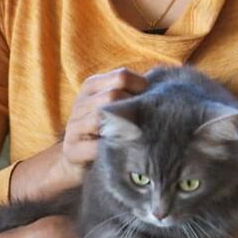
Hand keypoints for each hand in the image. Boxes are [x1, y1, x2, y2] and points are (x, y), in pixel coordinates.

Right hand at [8, 67, 148, 201]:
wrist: (79, 161)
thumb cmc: (108, 130)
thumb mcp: (117, 106)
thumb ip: (134, 93)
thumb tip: (165, 83)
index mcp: (92, 86)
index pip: (122, 76)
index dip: (142, 87)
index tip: (150, 101)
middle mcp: (80, 102)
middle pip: (113, 96)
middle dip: (134, 109)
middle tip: (146, 122)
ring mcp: (73, 126)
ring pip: (102, 118)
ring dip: (125, 128)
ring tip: (137, 136)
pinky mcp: (72, 149)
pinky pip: (96, 145)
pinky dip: (113, 148)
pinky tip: (125, 151)